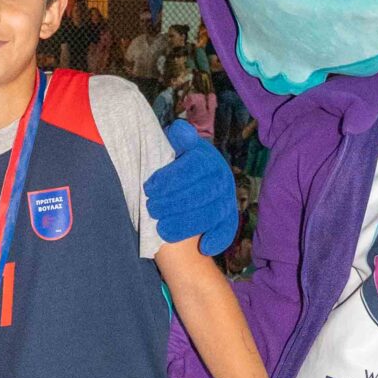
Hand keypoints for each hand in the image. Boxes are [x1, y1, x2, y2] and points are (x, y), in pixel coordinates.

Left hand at [144, 120, 237, 257]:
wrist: (185, 183)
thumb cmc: (173, 164)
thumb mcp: (172, 148)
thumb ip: (176, 139)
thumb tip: (178, 130)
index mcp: (207, 158)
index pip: (194, 166)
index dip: (172, 178)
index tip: (149, 187)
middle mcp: (221, 177)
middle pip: (204, 192)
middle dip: (175, 203)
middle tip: (151, 208)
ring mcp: (226, 198)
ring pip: (213, 213)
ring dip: (188, 223)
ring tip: (162, 228)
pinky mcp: (227, 218)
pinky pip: (228, 229)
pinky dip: (218, 239)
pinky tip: (204, 247)